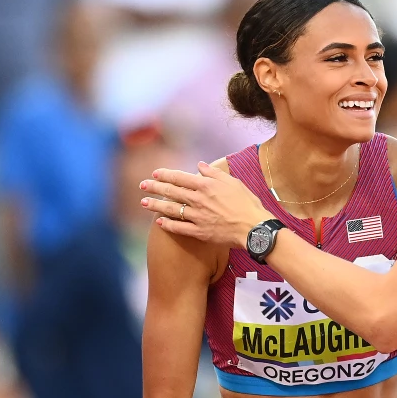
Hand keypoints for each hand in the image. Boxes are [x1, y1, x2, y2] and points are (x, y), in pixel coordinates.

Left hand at [140, 163, 272, 247]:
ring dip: (156, 205)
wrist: (253, 228)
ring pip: (171, 209)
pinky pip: (179, 228)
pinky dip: (168, 225)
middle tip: (142, 185)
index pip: (180, 177)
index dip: (165, 175)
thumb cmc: (247, 203)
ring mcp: (198, 217)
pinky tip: (159, 222)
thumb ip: (214, 173)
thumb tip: (199, 165)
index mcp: (206, 185)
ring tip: (143, 203)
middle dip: (154, 188)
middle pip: (171, 192)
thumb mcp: (233, 182)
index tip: (155, 174)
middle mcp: (198, 200)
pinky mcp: (200, 232)